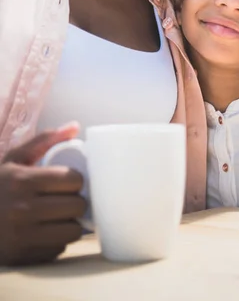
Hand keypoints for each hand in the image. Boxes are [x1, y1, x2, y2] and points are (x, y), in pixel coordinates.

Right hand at [0, 123, 84, 265]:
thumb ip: (44, 140)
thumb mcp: (14, 159)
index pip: (73, 180)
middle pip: (77, 205)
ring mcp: (22, 236)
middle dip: (75, 200)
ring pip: (73, 231)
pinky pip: (59, 249)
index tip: (69, 180)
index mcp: (22, 181)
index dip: (75, 179)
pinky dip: (57, 240)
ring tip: (59, 215)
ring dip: (70, 222)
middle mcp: (23, 210)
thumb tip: (75, 126)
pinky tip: (46, 230)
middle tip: (66, 198)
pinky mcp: (22, 257)